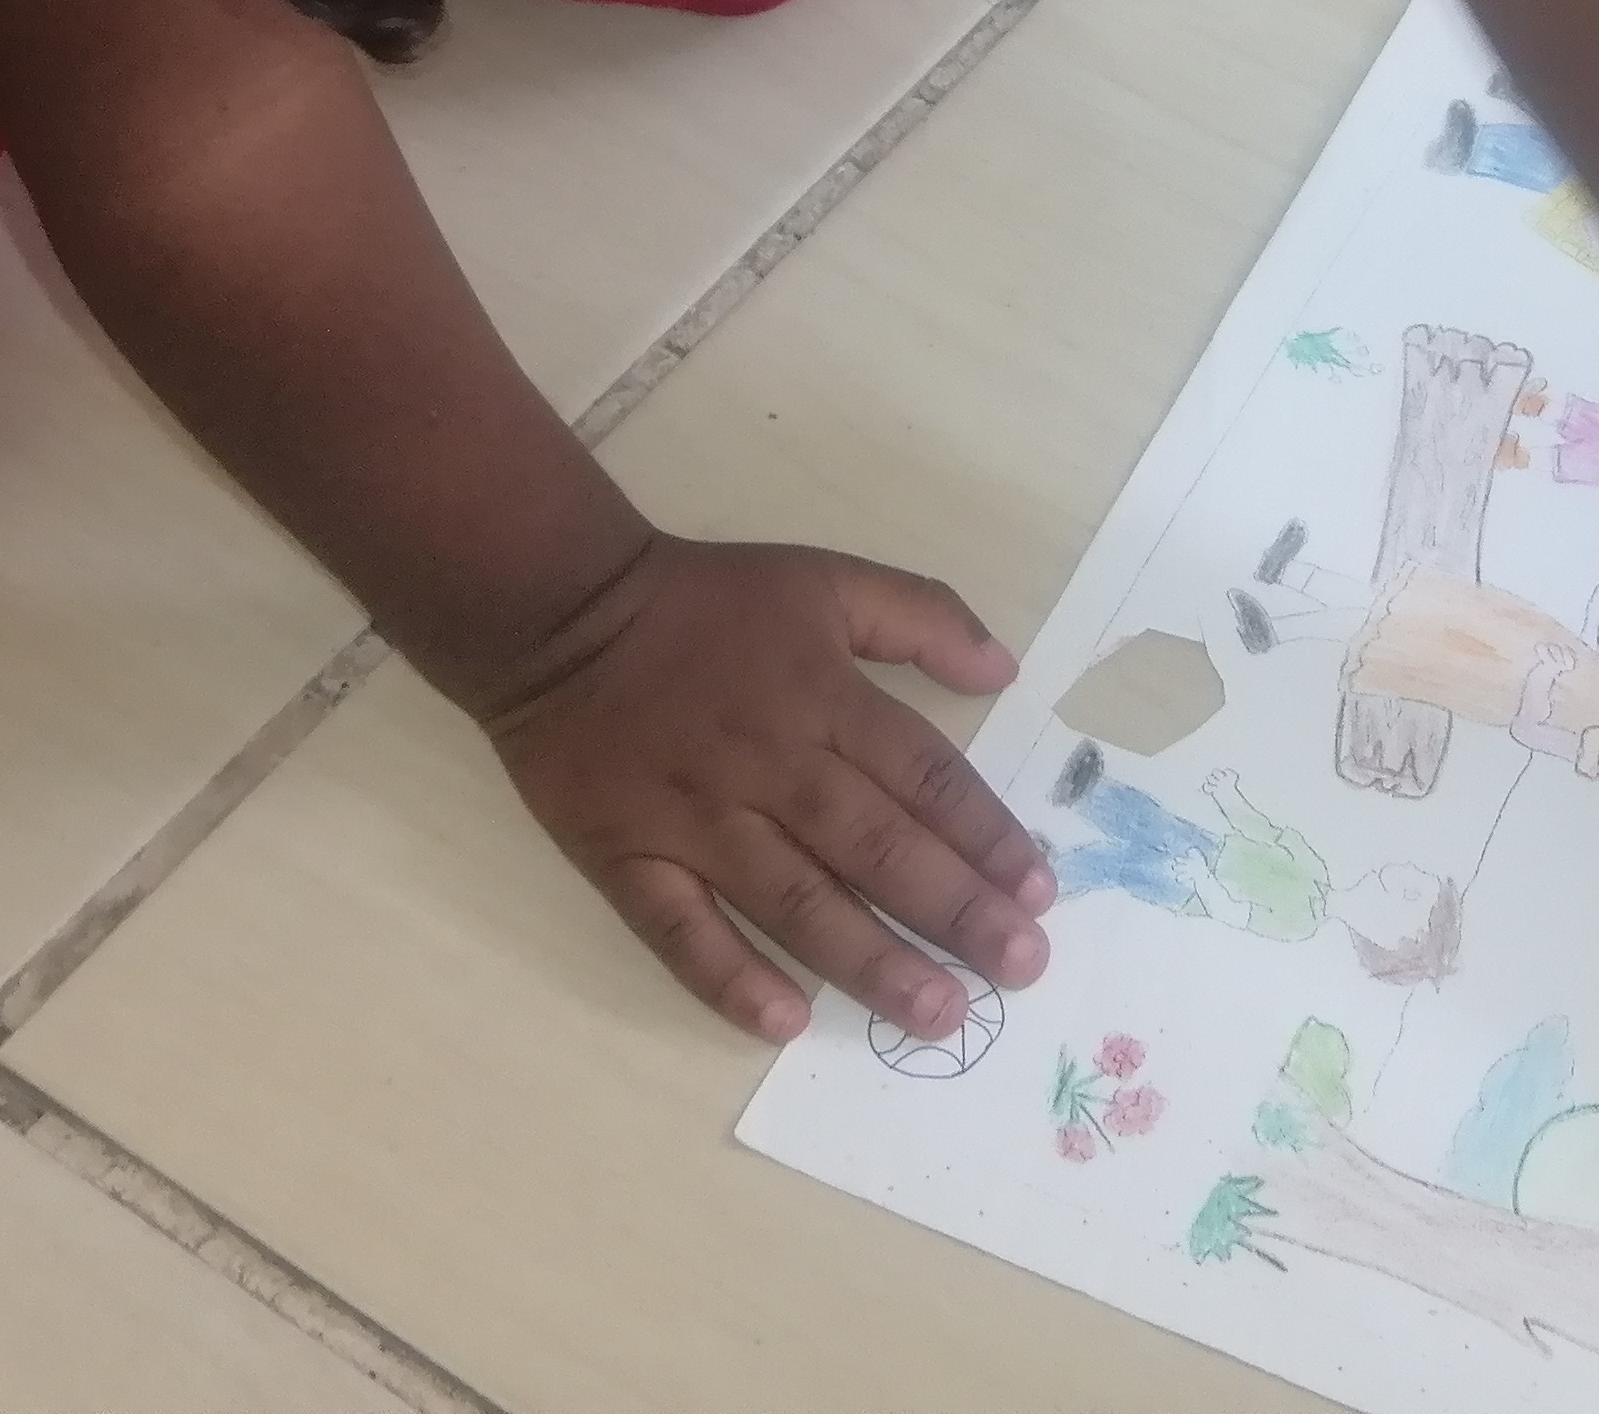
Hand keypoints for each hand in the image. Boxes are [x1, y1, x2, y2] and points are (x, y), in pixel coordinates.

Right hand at [480, 534, 1054, 1046]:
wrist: (559, 613)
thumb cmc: (705, 602)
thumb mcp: (824, 577)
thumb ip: (921, 615)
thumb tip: (1005, 674)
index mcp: (824, 697)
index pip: (924, 778)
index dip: (986, 837)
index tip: (1038, 892)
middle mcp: (770, 766)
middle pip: (877, 849)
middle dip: (956, 912)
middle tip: (1018, 969)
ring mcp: (695, 820)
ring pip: (796, 902)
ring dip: (871, 962)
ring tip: (938, 1015)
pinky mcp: (626, 858)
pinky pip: (681, 931)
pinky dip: (730, 979)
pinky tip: (786, 1022)